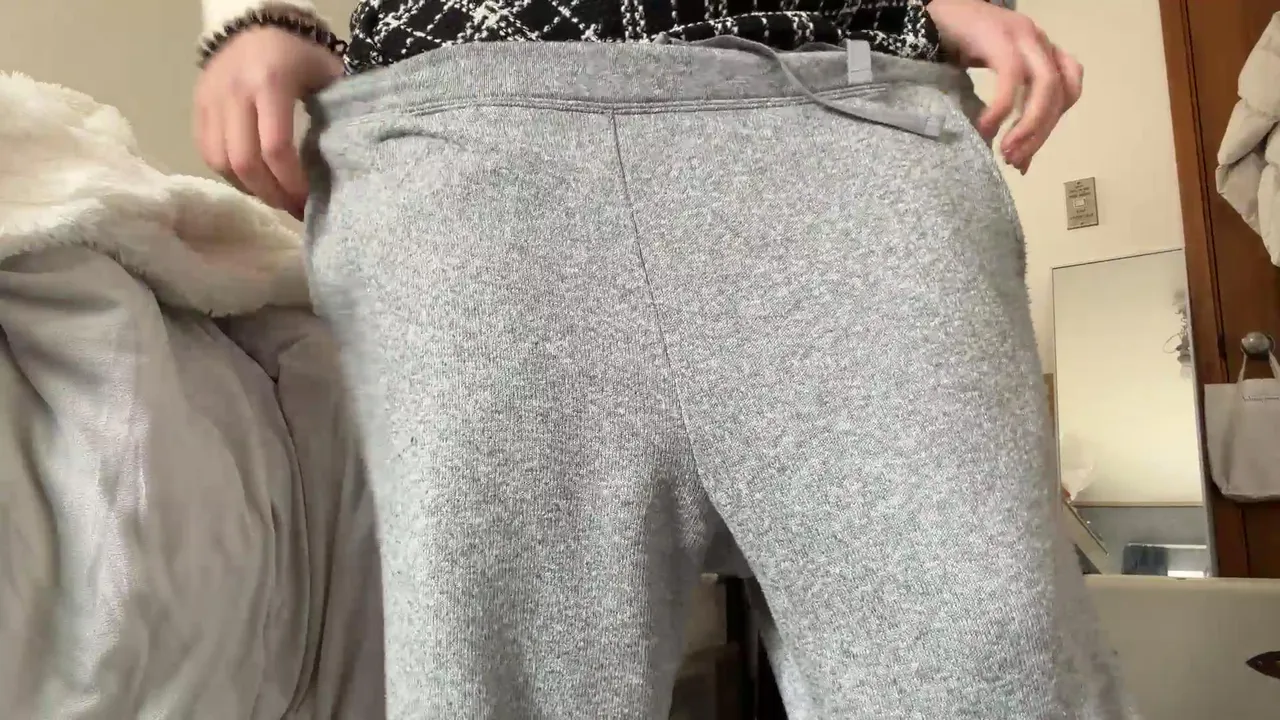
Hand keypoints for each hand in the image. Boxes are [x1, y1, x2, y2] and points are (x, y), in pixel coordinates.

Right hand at [194, 27, 343, 218]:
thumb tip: (345, 160)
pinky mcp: (198, 107)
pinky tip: (252, 180)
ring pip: (220, 162)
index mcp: (270, 85)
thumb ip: (336, 112)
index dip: (291, 182)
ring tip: (274, 196)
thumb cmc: (298, 53)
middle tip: (293, 207)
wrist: (253, 21)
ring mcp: (211, 101)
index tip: (308, 199)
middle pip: (245, 162)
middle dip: (271, 194)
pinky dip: (228, 174)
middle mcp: (235, 94)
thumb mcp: (325, 74)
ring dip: (248, 188)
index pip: (275, 148)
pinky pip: (206, 152)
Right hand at [926, 0, 1082, 173]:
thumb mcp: (991, 74)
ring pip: (1045, 87)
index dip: (1051, 126)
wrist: (929, 13)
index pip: (1068, 90)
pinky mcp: (999, 38)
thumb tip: (1013, 152)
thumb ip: (1008, 104)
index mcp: (1041, 49)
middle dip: (1039, 134)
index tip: (1027, 155)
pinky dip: (1002, 108)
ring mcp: (1022, 37)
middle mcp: (1039, 41)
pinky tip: (986, 127)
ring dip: (1029, 125)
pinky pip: (1011, 79)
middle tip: (1015, 161)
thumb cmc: (956, 44)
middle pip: (1059, 93)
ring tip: (1006, 150)